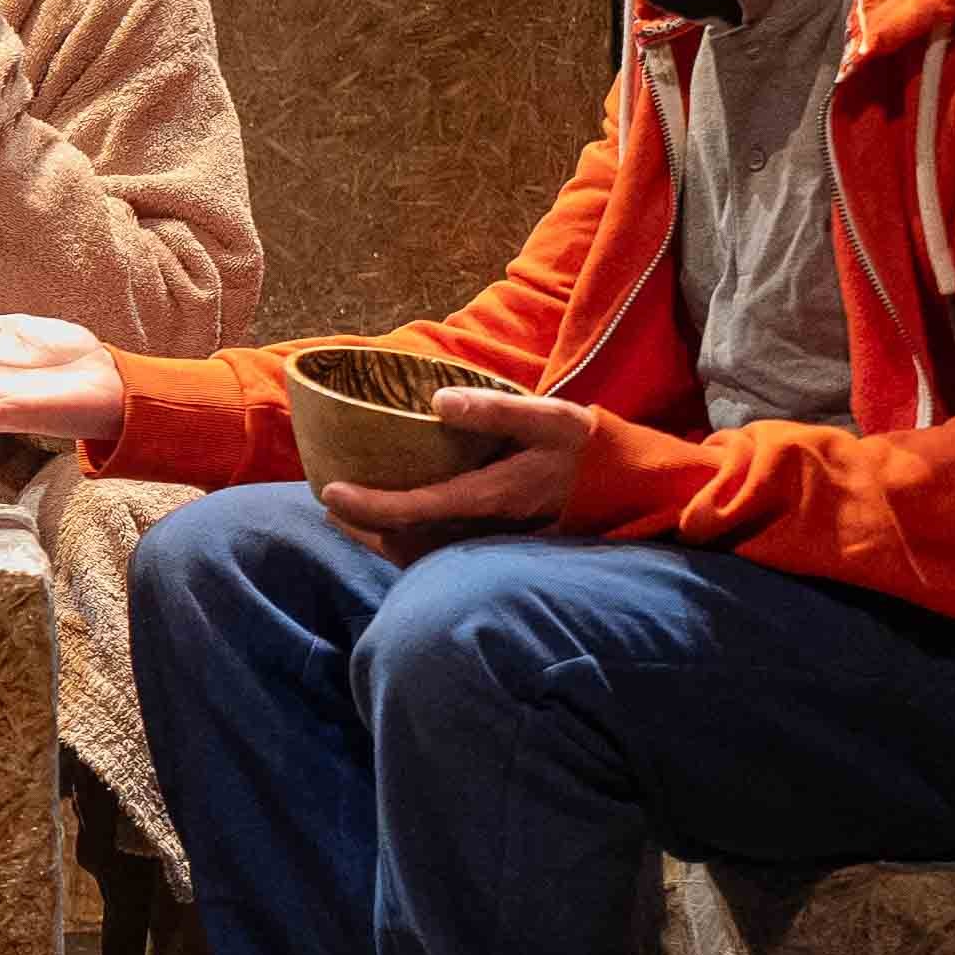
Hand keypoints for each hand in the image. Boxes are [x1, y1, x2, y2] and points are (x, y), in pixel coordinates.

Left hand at [319, 390, 591, 562]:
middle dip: (361, 527)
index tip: (329, 492)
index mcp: (490, 495)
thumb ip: (495, 410)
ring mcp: (490, 543)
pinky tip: (393, 526)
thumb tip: (438, 400)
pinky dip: (409, 543)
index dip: (368, 506)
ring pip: (421, 554)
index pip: (414, 508)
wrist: (626, 488)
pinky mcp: (496, 545)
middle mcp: (484, 528)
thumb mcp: (550, 418)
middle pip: (406, 540)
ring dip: (380, 538)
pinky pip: (441, 554)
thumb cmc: (585, 448)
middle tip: (327, 502)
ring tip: (346, 515)